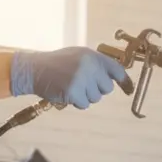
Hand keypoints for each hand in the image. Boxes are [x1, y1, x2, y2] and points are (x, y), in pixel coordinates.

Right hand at [10, 47, 128, 108]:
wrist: (33, 69)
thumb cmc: (57, 63)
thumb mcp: (78, 56)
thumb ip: (97, 64)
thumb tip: (118, 77)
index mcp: (92, 56)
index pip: (117, 70)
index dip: (124, 81)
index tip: (128, 88)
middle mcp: (89, 66)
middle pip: (107, 88)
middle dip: (97, 90)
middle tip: (82, 84)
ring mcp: (81, 79)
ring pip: (96, 98)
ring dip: (85, 96)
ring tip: (71, 86)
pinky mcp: (73, 92)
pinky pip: (85, 105)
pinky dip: (77, 102)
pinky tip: (66, 93)